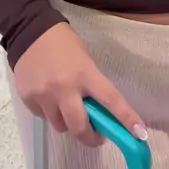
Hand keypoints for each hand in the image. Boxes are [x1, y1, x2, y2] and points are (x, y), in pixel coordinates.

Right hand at [14, 22, 147, 145]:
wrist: (29, 31)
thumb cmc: (62, 41)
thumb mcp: (84, 57)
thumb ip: (90, 82)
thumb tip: (97, 108)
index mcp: (85, 73)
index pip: (110, 99)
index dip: (126, 119)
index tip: (139, 134)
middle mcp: (64, 88)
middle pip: (80, 128)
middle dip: (90, 137)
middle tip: (96, 135)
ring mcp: (44, 96)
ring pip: (60, 126)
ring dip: (67, 122)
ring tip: (66, 106)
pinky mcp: (28, 99)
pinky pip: (44, 117)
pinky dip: (50, 112)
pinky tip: (48, 96)